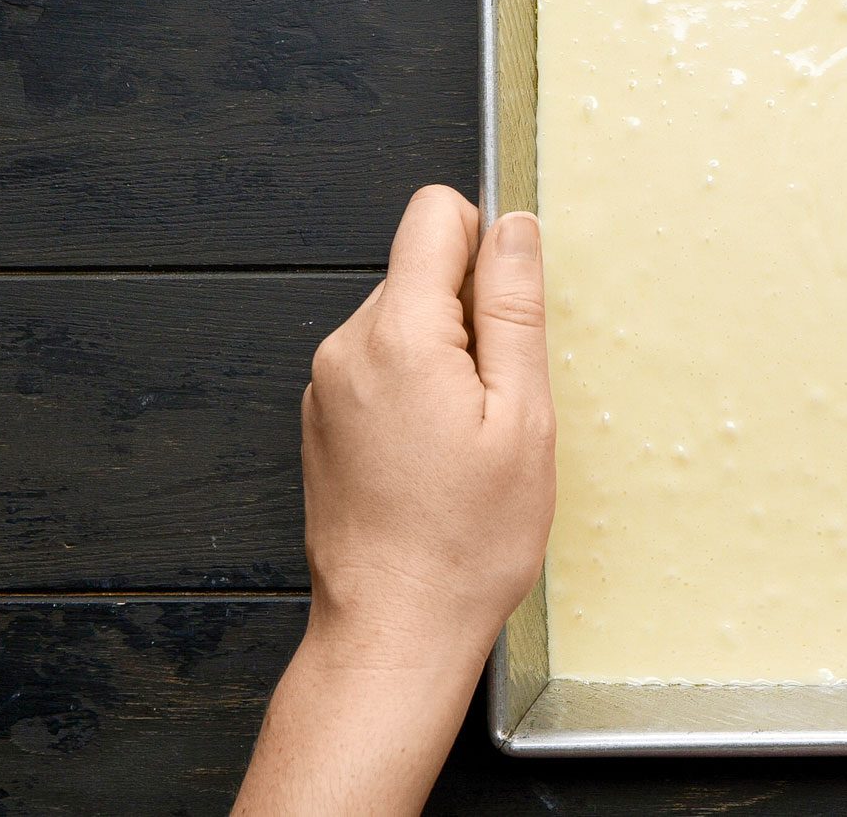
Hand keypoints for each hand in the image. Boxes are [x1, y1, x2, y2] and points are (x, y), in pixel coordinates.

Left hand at [236, 186, 553, 816]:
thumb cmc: (467, 540)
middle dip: (471, 312)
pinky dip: (419, 389)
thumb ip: (513, 308)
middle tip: (499, 400)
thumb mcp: (522, 415)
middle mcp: (346, 348)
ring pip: (404, 319)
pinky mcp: (323, 419)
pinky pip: (382, 365)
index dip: (487, 242)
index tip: (511, 310)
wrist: (394, 630)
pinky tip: (439, 455)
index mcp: (399, 335)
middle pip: (421, 269)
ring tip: (470, 437)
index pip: (434, 215)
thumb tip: (514, 228)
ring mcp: (326, 385)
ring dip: (447, 355)